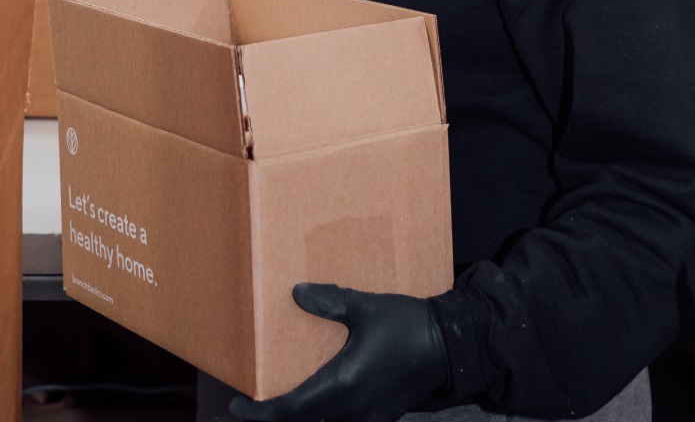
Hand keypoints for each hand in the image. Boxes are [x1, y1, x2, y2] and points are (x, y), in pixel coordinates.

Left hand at [230, 282, 448, 421]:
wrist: (450, 345)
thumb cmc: (406, 325)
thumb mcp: (366, 307)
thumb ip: (330, 302)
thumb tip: (296, 292)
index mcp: (341, 386)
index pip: (290, 410)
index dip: (260, 412)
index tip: (237, 406)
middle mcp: (351, 410)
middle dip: (276, 416)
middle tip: (254, 402)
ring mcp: (368, 418)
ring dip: (301, 416)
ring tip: (285, 397)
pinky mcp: (382, 416)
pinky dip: (325, 415)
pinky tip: (322, 396)